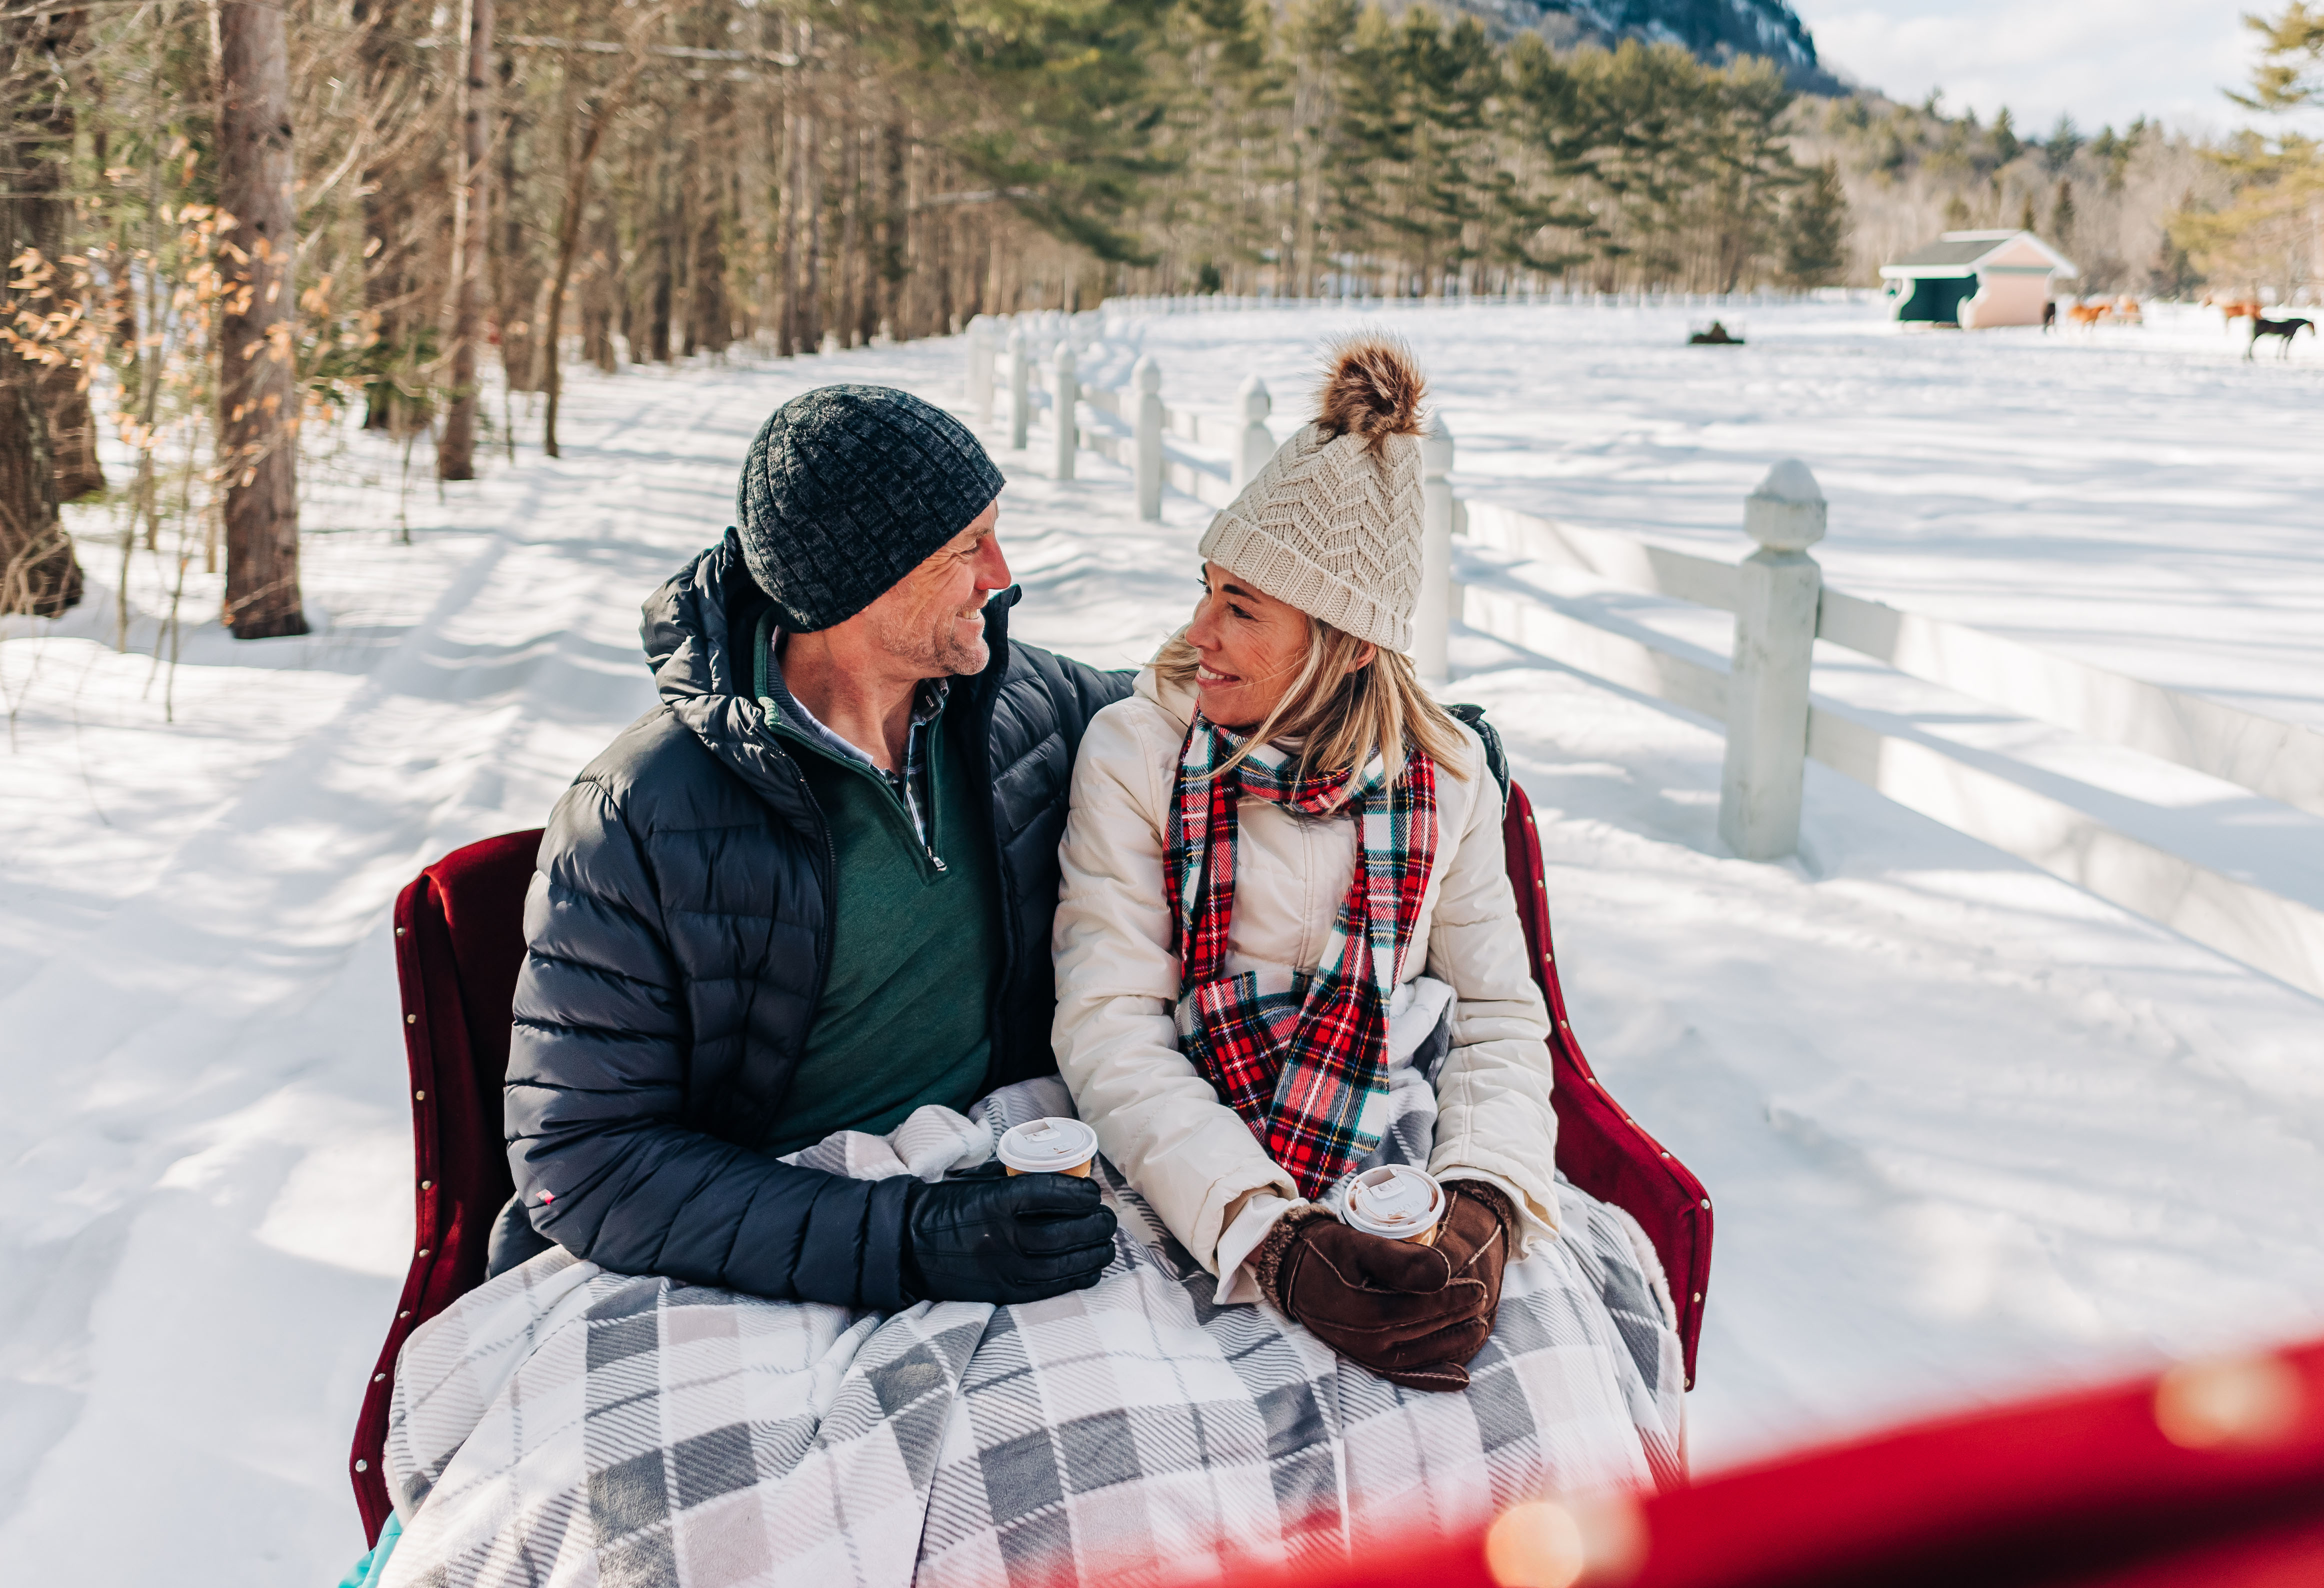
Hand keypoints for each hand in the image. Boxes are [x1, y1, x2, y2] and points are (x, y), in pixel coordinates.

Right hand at [901, 1165, 1117, 1304]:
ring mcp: (1002, 1268)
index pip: (1049, 1193)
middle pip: (1062, 1232)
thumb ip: (1016, 1181)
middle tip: (1107, 1218)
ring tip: (1106, 1243)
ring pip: (1062, 1263)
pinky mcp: (1003, 1292)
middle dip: (1095, 1225)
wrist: (907, 1245)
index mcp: (993, 1201)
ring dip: (1094, 1253)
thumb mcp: (978, 1183)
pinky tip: (1092, 1268)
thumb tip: (1062, 1175)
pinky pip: (1051, 1288)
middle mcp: (1000, 1236)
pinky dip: (1078, 1278)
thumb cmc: (946, 1207)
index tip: (1092, 1192)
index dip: (1079, 1193)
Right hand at [1253, 1182, 1513, 1391]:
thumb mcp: (1358, 1245)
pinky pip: (1402, 1374)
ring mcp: (1361, 1354)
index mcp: (1359, 1312)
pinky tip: (1459, 1379)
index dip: (1451, 1300)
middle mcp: (1360, 1341)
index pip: (1417, 1309)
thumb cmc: (1327, 1251)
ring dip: (1451, 1345)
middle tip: (1483, 1302)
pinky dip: (1431, 1377)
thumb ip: (1400, 1260)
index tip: (1478, 1287)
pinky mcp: (1362, 1358)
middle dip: (1456, 1318)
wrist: (1293, 1270)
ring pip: (1417, 1356)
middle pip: (1421, 1332)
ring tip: (1478, 1328)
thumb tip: (1445, 1272)